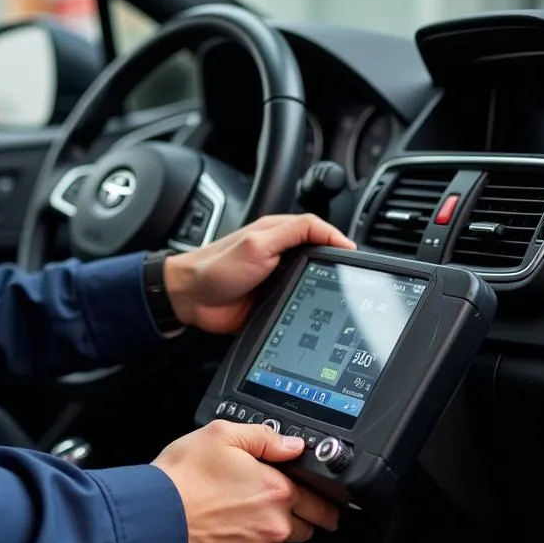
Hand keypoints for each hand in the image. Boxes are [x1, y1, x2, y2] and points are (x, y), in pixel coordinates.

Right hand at [153, 421, 339, 542]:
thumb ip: (264, 438)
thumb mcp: (220, 435)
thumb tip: (292, 445)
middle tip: (265, 508)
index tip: (321, 504)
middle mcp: (276, 524)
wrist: (153, 519)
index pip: (320, 500)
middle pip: (305, 527)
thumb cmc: (182, 478)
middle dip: (294, 518)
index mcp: (277, 488)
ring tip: (237, 523)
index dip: (321, 500)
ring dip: (269, 538)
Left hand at [163, 213, 354, 333]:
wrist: (191, 300)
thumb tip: (333, 233)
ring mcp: (278, 279)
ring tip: (332, 296)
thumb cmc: (216, 268)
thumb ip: (295, 232)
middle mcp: (280, 255)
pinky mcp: (274, 302)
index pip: (319, 230)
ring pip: (311, 282)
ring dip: (320, 289)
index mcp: (279, 233)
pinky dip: (306, 307)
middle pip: (319, 257)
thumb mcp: (259, 243)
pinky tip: (312, 312)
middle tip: (346, 279)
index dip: (337, 241)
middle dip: (332, 268)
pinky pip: (298, 303)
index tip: (353, 256)